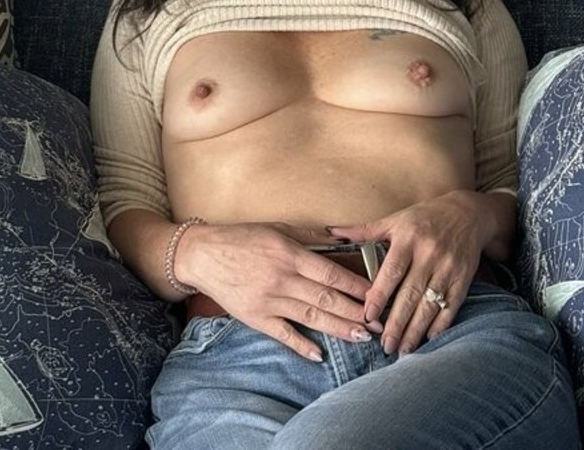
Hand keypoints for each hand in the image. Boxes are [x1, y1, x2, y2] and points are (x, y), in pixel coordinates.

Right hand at [173, 221, 376, 361]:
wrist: (204, 255)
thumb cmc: (243, 238)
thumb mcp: (278, 228)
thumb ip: (310, 236)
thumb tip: (340, 237)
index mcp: (289, 254)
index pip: (331, 273)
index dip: (356, 286)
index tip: (377, 294)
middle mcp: (282, 279)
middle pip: (326, 300)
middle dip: (356, 312)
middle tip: (379, 323)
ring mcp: (269, 301)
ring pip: (311, 318)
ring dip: (339, 329)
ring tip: (362, 337)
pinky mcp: (256, 318)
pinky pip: (283, 334)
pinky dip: (302, 346)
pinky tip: (319, 355)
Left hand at [328, 190, 511, 354]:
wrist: (467, 213)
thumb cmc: (424, 218)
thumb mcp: (395, 219)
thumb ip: (365, 230)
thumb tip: (332, 233)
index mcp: (408, 239)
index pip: (391, 272)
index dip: (379, 296)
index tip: (367, 316)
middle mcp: (429, 254)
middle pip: (410, 294)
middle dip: (396, 323)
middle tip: (384, 346)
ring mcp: (448, 268)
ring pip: (429, 304)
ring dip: (415, 330)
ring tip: (402, 350)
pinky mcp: (464, 279)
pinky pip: (451, 306)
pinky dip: (440, 325)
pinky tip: (428, 339)